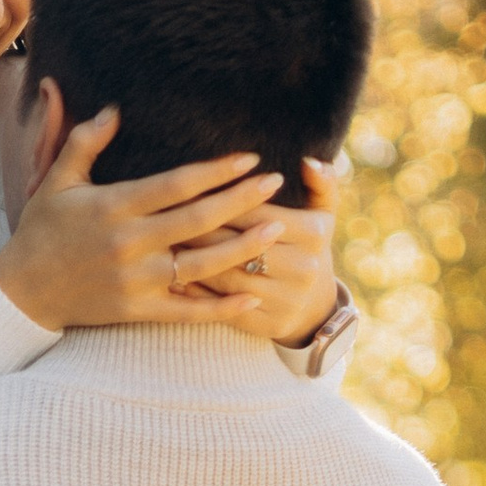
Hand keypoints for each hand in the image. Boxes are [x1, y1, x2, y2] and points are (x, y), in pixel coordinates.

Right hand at [0, 116, 337, 346]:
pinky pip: (187, 311)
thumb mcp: (54, 180)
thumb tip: (113, 109)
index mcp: (113, 207)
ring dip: (242, 247)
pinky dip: (220, 308)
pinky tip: (251, 297)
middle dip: (240, 200)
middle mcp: (128, 244)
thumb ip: (84, 142)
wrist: (23, 291)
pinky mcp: (138, 310)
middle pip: (197, 220)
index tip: (248, 158)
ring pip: (200, 265)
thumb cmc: (42, 230)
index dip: (215, 171)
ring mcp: (136, 281)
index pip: (175, 185)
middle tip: (275, 182)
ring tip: (276, 229)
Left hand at [173, 155, 341, 346]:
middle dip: (200, 228)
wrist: (315, 307)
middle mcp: (303, 268)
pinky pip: (224, 306)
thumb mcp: (322, 214)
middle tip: (166, 214)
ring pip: (227, 274)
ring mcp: (286, 299)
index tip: (189, 190)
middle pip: (239, 242)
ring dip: (193, 258)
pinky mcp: (268, 324)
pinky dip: (196, 290)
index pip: (256, 211)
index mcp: (314, 234)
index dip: (221, 200)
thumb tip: (308, 160)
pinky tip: (172, 274)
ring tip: (164, 240)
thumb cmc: (307, 248)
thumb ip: (320, 183)